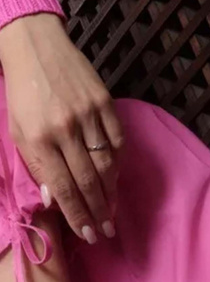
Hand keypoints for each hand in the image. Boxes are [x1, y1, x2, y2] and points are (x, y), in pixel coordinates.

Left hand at [0, 13, 123, 240]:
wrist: (36, 48)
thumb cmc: (23, 95)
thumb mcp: (18, 132)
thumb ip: (36, 166)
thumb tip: (55, 200)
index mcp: (39, 139)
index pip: (63, 187)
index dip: (78, 215)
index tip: (89, 234)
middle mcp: (65, 129)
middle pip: (88, 181)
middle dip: (98, 211)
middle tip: (106, 231)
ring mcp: (88, 115)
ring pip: (106, 164)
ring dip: (111, 192)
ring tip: (112, 211)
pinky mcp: (105, 103)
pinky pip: (118, 141)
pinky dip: (118, 162)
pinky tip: (115, 176)